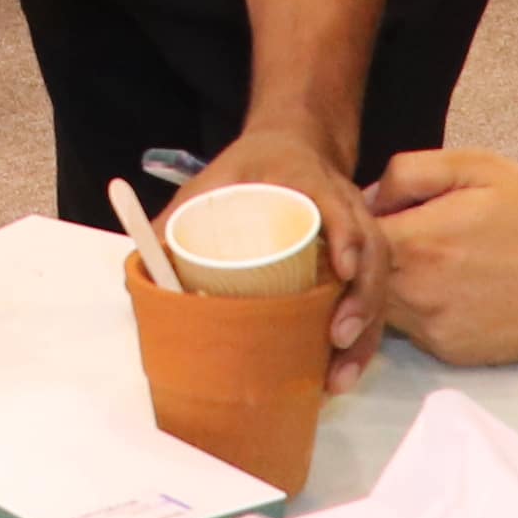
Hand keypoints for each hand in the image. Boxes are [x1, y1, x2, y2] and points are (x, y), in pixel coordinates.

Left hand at [184, 121, 383, 381]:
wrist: (294, 143)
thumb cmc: (251, 165)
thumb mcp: (214, 178)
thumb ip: (180, 214)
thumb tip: (137, 261)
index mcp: (313, 182)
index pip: (340, 206)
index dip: (347, 236)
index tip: (344, 270)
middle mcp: (347, 207)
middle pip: (373, 252)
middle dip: (362, 299)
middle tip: (338, 337)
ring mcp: (360, 234)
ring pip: (379, 281)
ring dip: (366, 329)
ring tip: (340, 374)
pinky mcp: (363, 260)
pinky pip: (375, 296)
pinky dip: (364, 335)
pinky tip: (343, 370)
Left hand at [368, 147, 517, 368]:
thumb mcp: (476, 166)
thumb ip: (409, 173)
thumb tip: (365, 197)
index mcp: (417, 243)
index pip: (347, 245)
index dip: (344, 233)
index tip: (353, 221)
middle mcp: (418, 295)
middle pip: (356, 284)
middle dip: (359, 265)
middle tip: (383, 241)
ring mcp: (435, 331)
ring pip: (382, 310)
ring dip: (384, 290)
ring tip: (418, 262)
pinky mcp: (453, 354)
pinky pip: (415, 331)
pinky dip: (416, 311)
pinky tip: (445, 288)